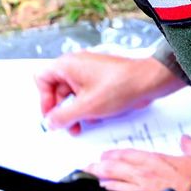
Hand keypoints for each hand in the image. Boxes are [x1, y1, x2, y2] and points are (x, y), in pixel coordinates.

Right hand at [36, 51, 181, 133]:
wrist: (147, 81)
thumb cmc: (120, 85)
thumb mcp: (86, 107)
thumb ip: (63, 116)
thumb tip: (50, 122)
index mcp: (67, 65)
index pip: (42, 80)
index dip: (44, 100)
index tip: (51, 115)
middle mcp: (76, 65)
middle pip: (57, 90)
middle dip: (63, 110)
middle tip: (68, 125)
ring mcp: (89, 72)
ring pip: (73, 94)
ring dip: (76, 111)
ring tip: (83, 124)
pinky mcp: (100, 79)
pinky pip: (86, 94)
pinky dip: (88, 106)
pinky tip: (97, 116)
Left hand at [84, 135, 190, 190]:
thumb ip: (190, 146)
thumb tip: (186, 140)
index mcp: (157, 160)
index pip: (129, 155)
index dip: (115, 155)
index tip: (105, 155)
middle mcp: (146, 174)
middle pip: (116, 168)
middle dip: (100, 167)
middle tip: (89, 167)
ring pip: (114, 185)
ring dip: (101, 182)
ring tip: (92, 182)